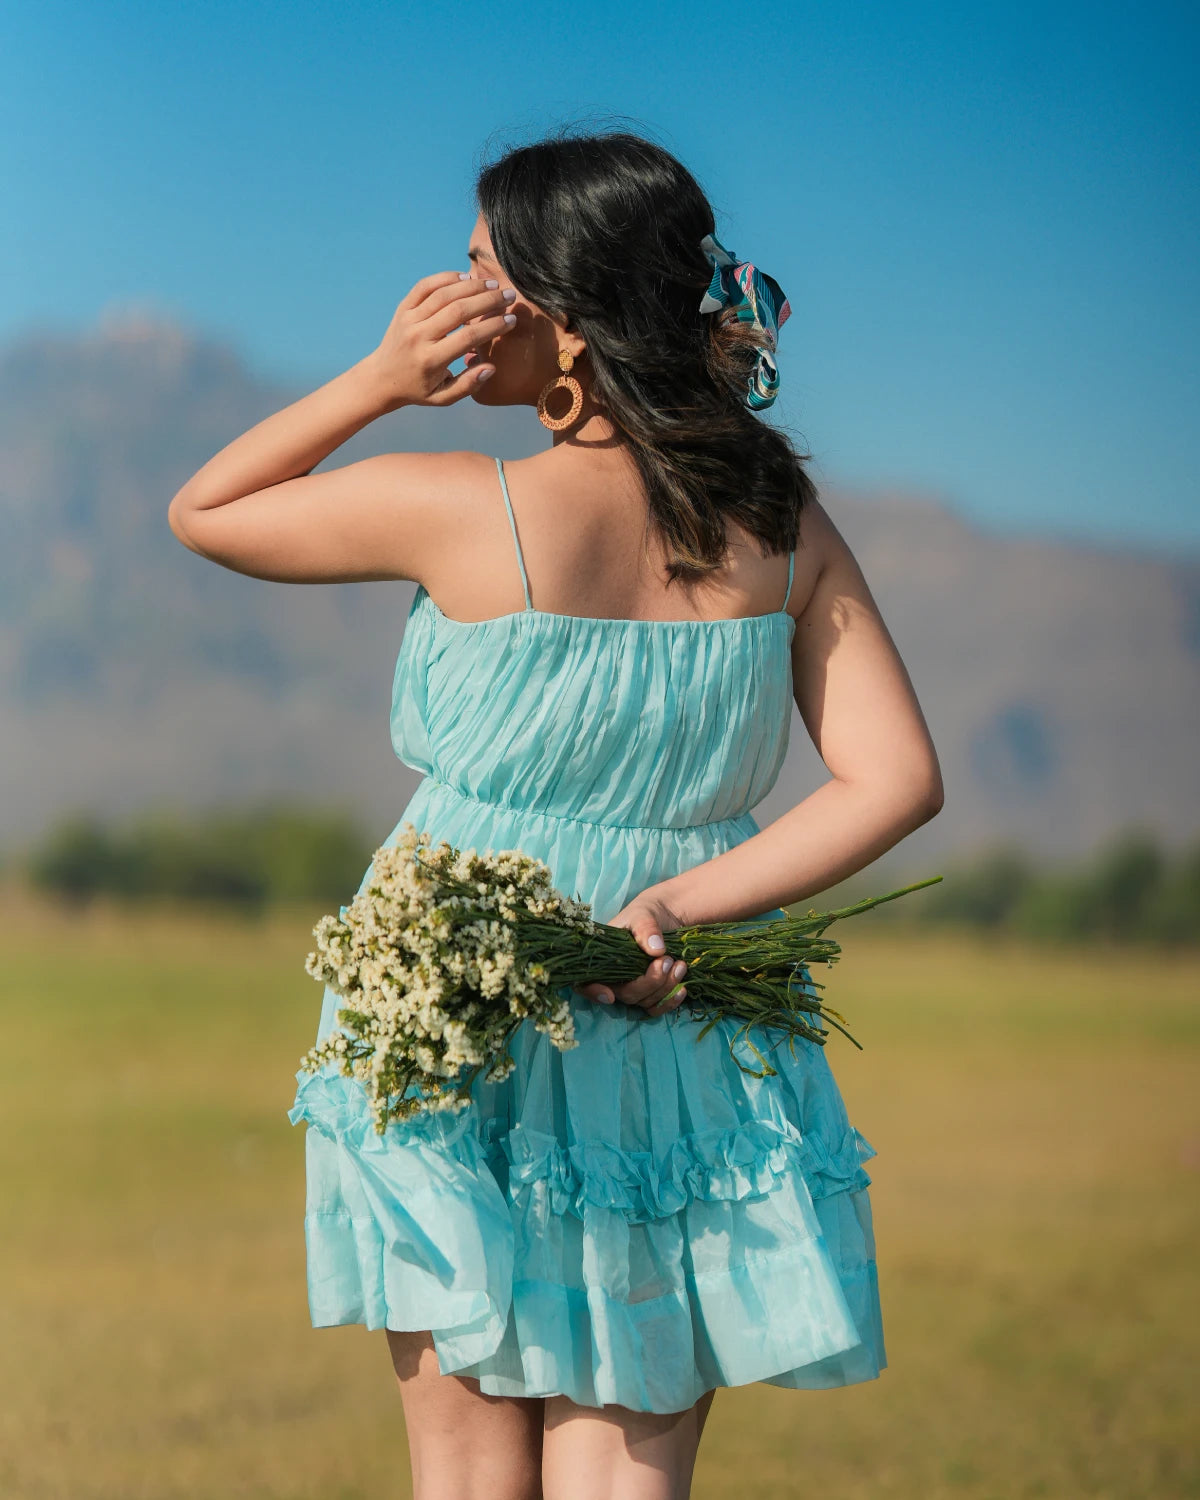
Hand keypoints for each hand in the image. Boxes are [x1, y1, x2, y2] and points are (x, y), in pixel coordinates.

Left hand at [368, 270, 516, 410]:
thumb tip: (491, 368)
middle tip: (508, 295)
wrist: (382, 378)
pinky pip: (425, 286)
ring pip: (443, 294)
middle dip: (487, 300)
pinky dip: (446, 278)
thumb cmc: (418, 389)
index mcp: (431, 360)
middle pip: (458, 311)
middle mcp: (419, 336)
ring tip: (492, 284)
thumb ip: (468, 385)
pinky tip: (465, 277)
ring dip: (471, 286)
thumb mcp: (443, 398)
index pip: (467, 337)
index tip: (511, 321)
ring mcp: (409, 319)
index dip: (492, 327)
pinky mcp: (403, 308)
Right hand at [575, 889, 690, 1018]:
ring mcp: (633, 987)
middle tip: (667, 960)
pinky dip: (670, 1002)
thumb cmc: (646, 913)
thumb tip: (656, 950)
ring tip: (680, 965)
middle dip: (649, 981)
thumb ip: (646, 928)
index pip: (585, 981)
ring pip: (643, 1002)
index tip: (609, 995)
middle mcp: (613, 976)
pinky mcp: (650, 993)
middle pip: (624, 994)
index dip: (593, 992)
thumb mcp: (643, 914)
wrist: (666, 917)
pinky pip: (656, 1008)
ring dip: (665, 988)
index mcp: (601, 957)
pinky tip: (683, 989)